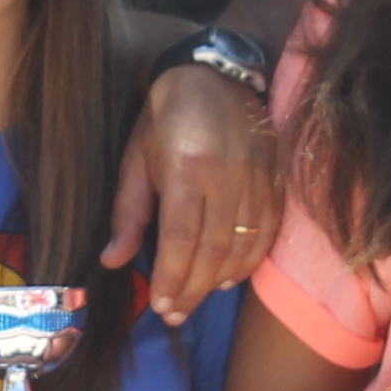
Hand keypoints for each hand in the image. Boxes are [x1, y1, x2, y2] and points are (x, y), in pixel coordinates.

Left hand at [106, 62, 278, 323]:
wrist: (216, 75)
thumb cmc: (167, 117)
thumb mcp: (137, 158)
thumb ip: (129, 212)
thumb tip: (113, 260)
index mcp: (186, 168)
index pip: (182, 239)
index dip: (174, 278)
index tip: (162, 305)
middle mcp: (226, 177)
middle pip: (214, 250)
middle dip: (193, 289)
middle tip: (176, 314)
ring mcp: (257, 178)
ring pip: (244, 246)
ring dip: (220, 280)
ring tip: (199, 299)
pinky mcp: (276, 179)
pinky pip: (268, 231)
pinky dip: (251, 260)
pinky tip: (231, 276)